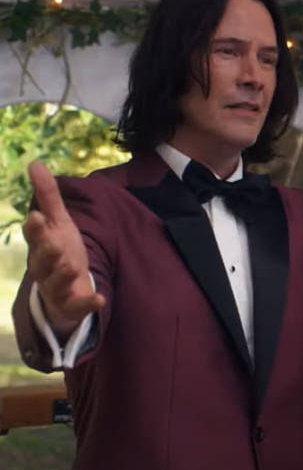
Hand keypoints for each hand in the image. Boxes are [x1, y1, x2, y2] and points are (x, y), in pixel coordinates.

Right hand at [23, 161, 104, 336]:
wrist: (64, 288)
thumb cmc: (59, 250)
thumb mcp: (58, 222)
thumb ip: (48, 196)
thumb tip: (34, 163)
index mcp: (41, 245)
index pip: (35, 235)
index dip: (36, 228)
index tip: (37, 216)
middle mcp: (44, 267)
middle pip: (41, 260)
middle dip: (46, 252)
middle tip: (54, 243)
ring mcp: (56, 287)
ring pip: (54, 283)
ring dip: (61, 275)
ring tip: (72, 266)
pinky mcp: (70, 305)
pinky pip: (77, 306)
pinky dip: (87, 303)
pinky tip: (100, 298)